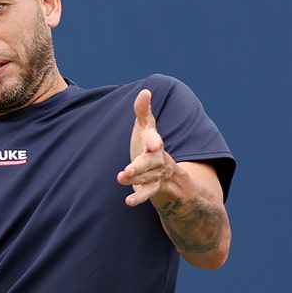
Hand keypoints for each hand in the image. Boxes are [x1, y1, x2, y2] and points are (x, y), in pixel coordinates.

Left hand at [117, 89, 176, 205]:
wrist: (170, 175)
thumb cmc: (150, 146)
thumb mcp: (146, 128)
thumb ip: (143, 111)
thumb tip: (145, 91)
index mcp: (155, 144)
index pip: (155, 141)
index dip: (154, 141)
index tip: (154, 143)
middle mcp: (158, 159)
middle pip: (150, 162)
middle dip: (140, 165)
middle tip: (127, 170)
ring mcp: (156, 175)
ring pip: (147, 177)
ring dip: (135, 179)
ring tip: (121, 178)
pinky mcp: (152, 189)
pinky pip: (147, 194)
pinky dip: (138, 198)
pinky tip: (128, 201)